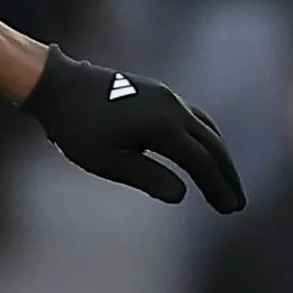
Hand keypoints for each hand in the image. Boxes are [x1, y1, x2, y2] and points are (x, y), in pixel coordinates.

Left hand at [22, 45, 244, 212]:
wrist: (56, 84)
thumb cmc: (75, 126)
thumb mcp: (105, 160)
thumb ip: (146, 176)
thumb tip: (181, 194)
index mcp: (162, 125)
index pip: (200, 161)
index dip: (217, 186)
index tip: (229, 208)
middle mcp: (172, 107)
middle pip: (211, 144)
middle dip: (225, 174)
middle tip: (236, 203)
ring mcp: (166, 96)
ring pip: (204, 128)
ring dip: (217, 155)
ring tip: (223, 180)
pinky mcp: (157, 92)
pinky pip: (192, 117)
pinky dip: (203, 138)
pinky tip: (200, 151)